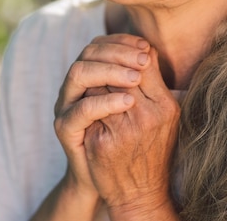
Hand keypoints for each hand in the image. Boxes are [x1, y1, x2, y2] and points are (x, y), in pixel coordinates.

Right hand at [53, 34, 150, 197]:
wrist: (113, 183)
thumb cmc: (130, 141)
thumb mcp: (139, 107)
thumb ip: (144, 83)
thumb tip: (162, 57)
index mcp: (91, 75)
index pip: (101, 44)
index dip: (123, 41)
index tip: (147, 46)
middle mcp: (75, 85)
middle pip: (89, 52)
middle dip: (118, 52)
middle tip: (143, 59)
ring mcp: (66, 104)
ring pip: (79, 73)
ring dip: (109, 71)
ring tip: (135, 77)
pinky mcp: (64, 127)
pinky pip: (81, 109)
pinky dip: (104, 102)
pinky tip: (127, 102)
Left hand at [84, 43, 180, 217]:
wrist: (141, 193)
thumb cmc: (154, 149)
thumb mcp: (167, 117)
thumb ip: (157, 84)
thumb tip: (145, 48)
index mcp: (165, 106)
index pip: (144, 62)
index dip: (129, 51)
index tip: (122, 52)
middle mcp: (146, 116)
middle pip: (120, 71)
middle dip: (109, 60)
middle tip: (103, 57)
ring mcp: (123, 130)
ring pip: (100, 86)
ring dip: (95, 77)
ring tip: (93, 74)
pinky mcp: (101, 142)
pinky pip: (88, 109)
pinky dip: (86, 98)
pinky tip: (85, 95)